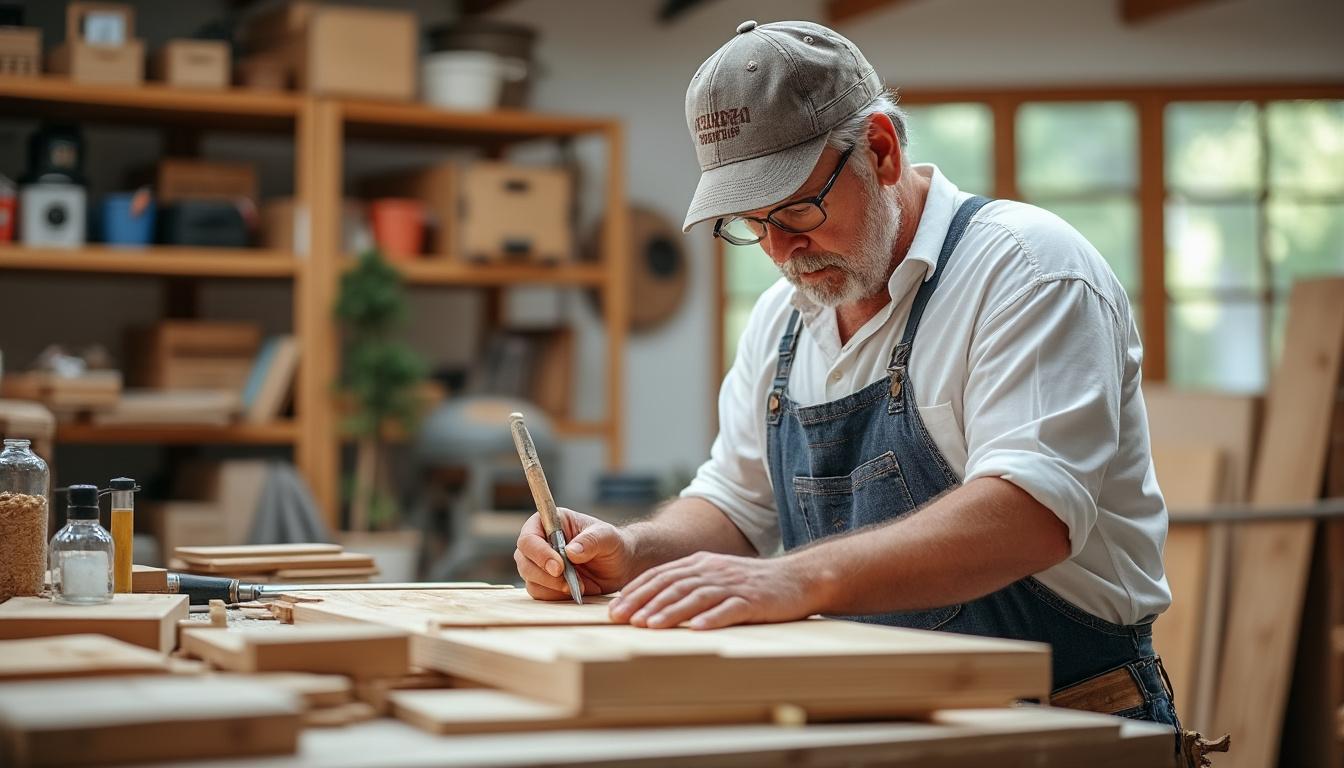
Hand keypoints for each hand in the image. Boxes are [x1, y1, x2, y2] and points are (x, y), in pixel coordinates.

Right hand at [515, 508, 633, 600]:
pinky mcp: (545, 582)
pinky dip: (555, 595)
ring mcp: (539, 564)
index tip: (558, 567)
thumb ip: (590, 541)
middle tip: (567, 583)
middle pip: (524, 560)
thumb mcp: (607, 537)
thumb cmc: (612, 544)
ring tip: (579, 586)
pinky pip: (539, 593)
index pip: (529, 538)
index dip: (539, 553)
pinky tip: (574, 590)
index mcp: (549, 522)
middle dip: (544, 574)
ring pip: (529, 579)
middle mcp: (539, 542)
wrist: (619, 565)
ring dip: (552, 587)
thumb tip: (571, 552)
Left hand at [608, 551, 817, 629]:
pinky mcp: (753, 600)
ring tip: (650, 625)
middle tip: (622, 619)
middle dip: (644, 602)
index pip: (661, 575)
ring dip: (670, 611)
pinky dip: (711, 618)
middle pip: (672, 584)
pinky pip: (730, 609)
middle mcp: (713, 570)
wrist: (797, 578)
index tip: (615, 609)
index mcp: (700, 563)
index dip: (636, 591)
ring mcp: (733, 584)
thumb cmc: (752, 583)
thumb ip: (688, 584)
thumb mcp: (716, 576)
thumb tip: (650, 604)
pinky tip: (696, 629)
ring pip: (696, 596)